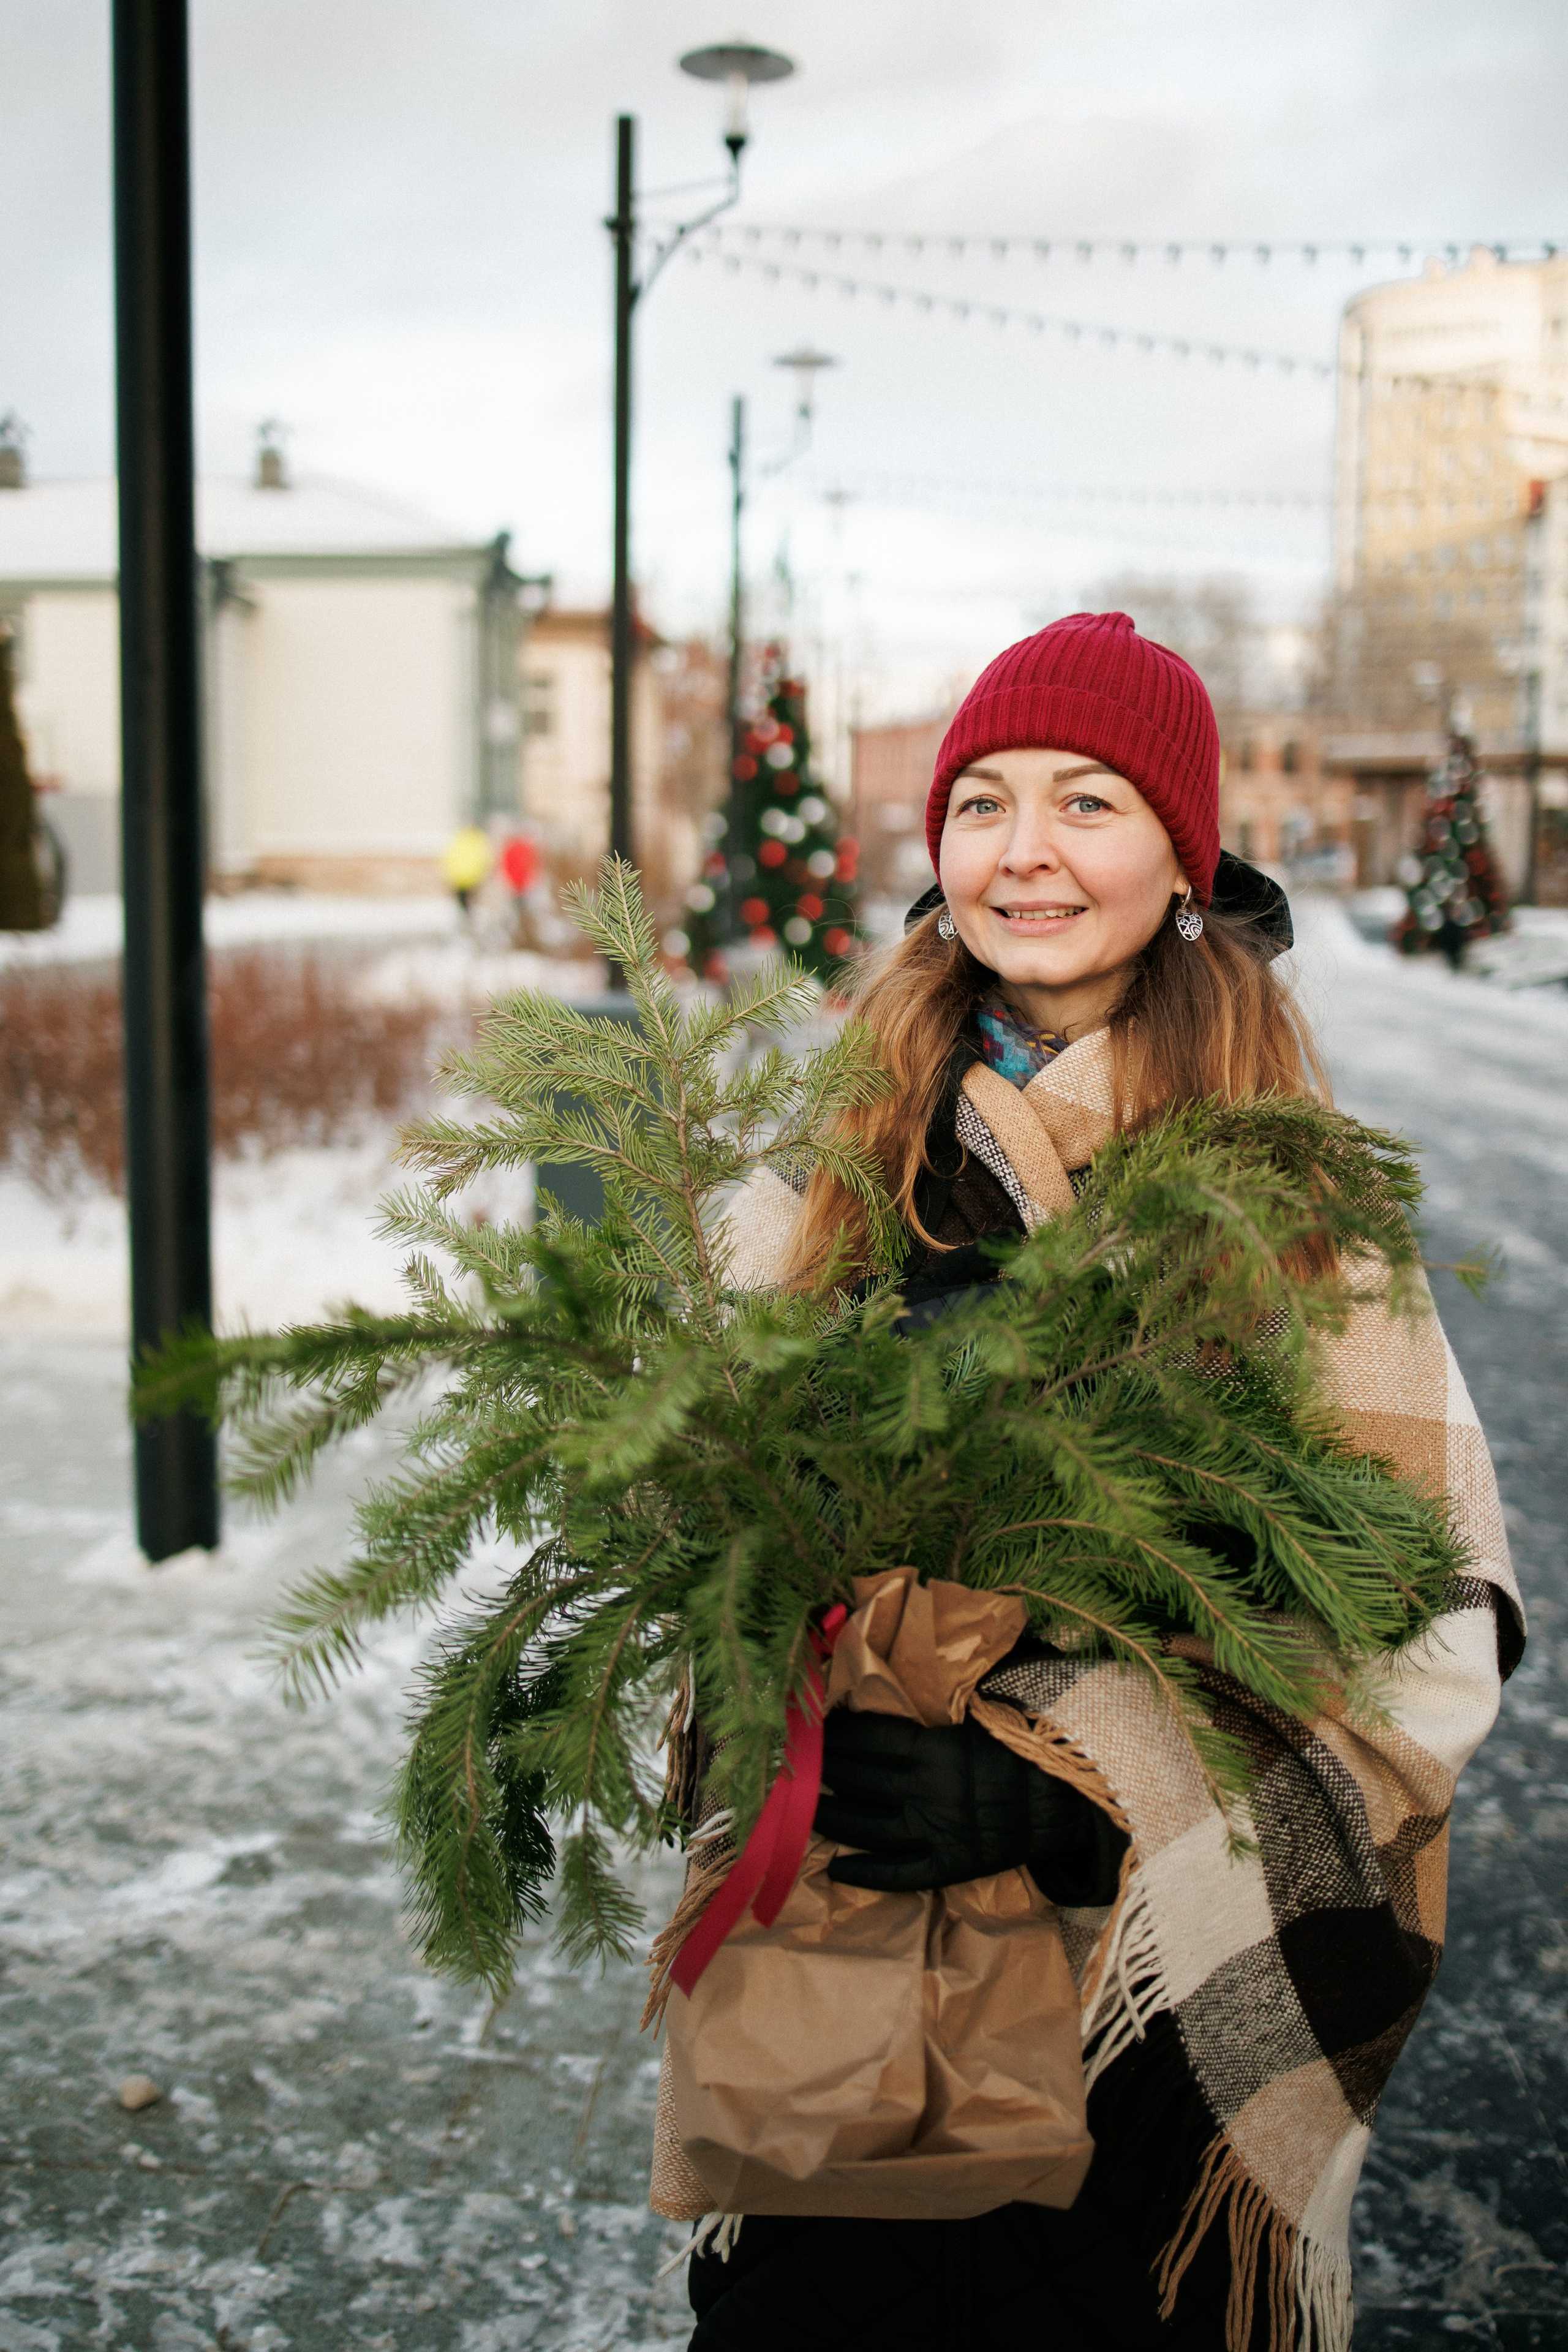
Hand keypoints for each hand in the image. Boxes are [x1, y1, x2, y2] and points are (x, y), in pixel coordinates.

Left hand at [814, 1708, 1125, 1903]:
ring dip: (830, 1815)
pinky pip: (899, 1874)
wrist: (1074, 1796)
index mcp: (937, 1748)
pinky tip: (835, 1867)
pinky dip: (865, 1872)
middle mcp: (928, 1791)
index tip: (812, 1723)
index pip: (870, 1737)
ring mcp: (937, 1832)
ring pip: (866, 1827)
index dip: (837, 1731)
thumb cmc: (1026, 1743)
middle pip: (859, 1779)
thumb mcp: (986, 1707)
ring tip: (801, 1806)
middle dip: (823, 1768)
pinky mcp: (950, 1865)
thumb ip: (948, 1692)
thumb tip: (923, 1639)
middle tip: (794, 1760)